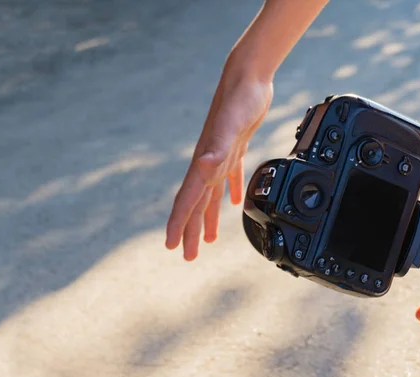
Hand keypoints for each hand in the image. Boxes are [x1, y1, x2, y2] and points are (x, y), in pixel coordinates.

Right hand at [165, 65, 272, 259]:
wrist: (248, 77)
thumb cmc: (239, 99)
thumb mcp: (230, 124)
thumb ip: (216, 146)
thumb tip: (204, 166)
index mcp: (203, 164)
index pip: (187, 201)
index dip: (179, 224)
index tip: (171, 246)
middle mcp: (208, 163)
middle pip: (197, 205)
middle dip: (192, 231)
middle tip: (188, 256)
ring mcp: (220, 155)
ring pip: (211, 195)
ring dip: (208, 218)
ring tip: (208, 239)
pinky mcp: (234, 147)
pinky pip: (229, 177)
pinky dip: (230, 192)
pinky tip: (233, 201)